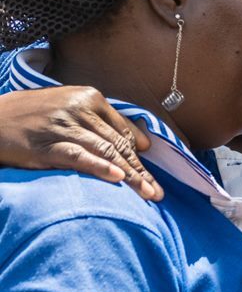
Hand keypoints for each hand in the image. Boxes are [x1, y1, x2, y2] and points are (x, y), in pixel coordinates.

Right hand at [0, 87, 161, 199]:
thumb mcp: (69, 108)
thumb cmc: (33, 115)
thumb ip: (104, 122)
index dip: (141, 157)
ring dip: (130, 176)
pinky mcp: (47, 143)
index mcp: (90, 97)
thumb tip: (143, 144)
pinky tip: (116, 178)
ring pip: (106, 152)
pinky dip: (99, 167)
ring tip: (147, 194)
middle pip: (119, 144)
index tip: (152, 177)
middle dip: (140, 171)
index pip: (123, 132)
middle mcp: (80, 108)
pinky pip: (79, 156)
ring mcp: (64, 125)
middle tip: (157, 193)